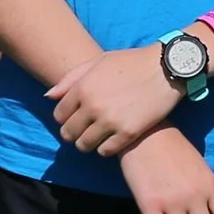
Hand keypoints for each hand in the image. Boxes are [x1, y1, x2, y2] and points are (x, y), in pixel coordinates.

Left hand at [49, 43, 183, 157]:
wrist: (165, 69)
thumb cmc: (130, 62)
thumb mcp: (97, 62)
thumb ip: (70, 79)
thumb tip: (49, 97)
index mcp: (83, 87)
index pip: (59, 114)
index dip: (63, 118)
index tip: (72, 119)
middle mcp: (93, 106)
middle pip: (69, 132)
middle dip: (72, 134)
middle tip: (81, 132)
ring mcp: (110, 121)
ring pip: (84, 145)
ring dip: (86, 144)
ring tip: (94, 138)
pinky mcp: (128, 133)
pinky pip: (106, 151)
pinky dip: (105, 149)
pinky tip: (110, 141)